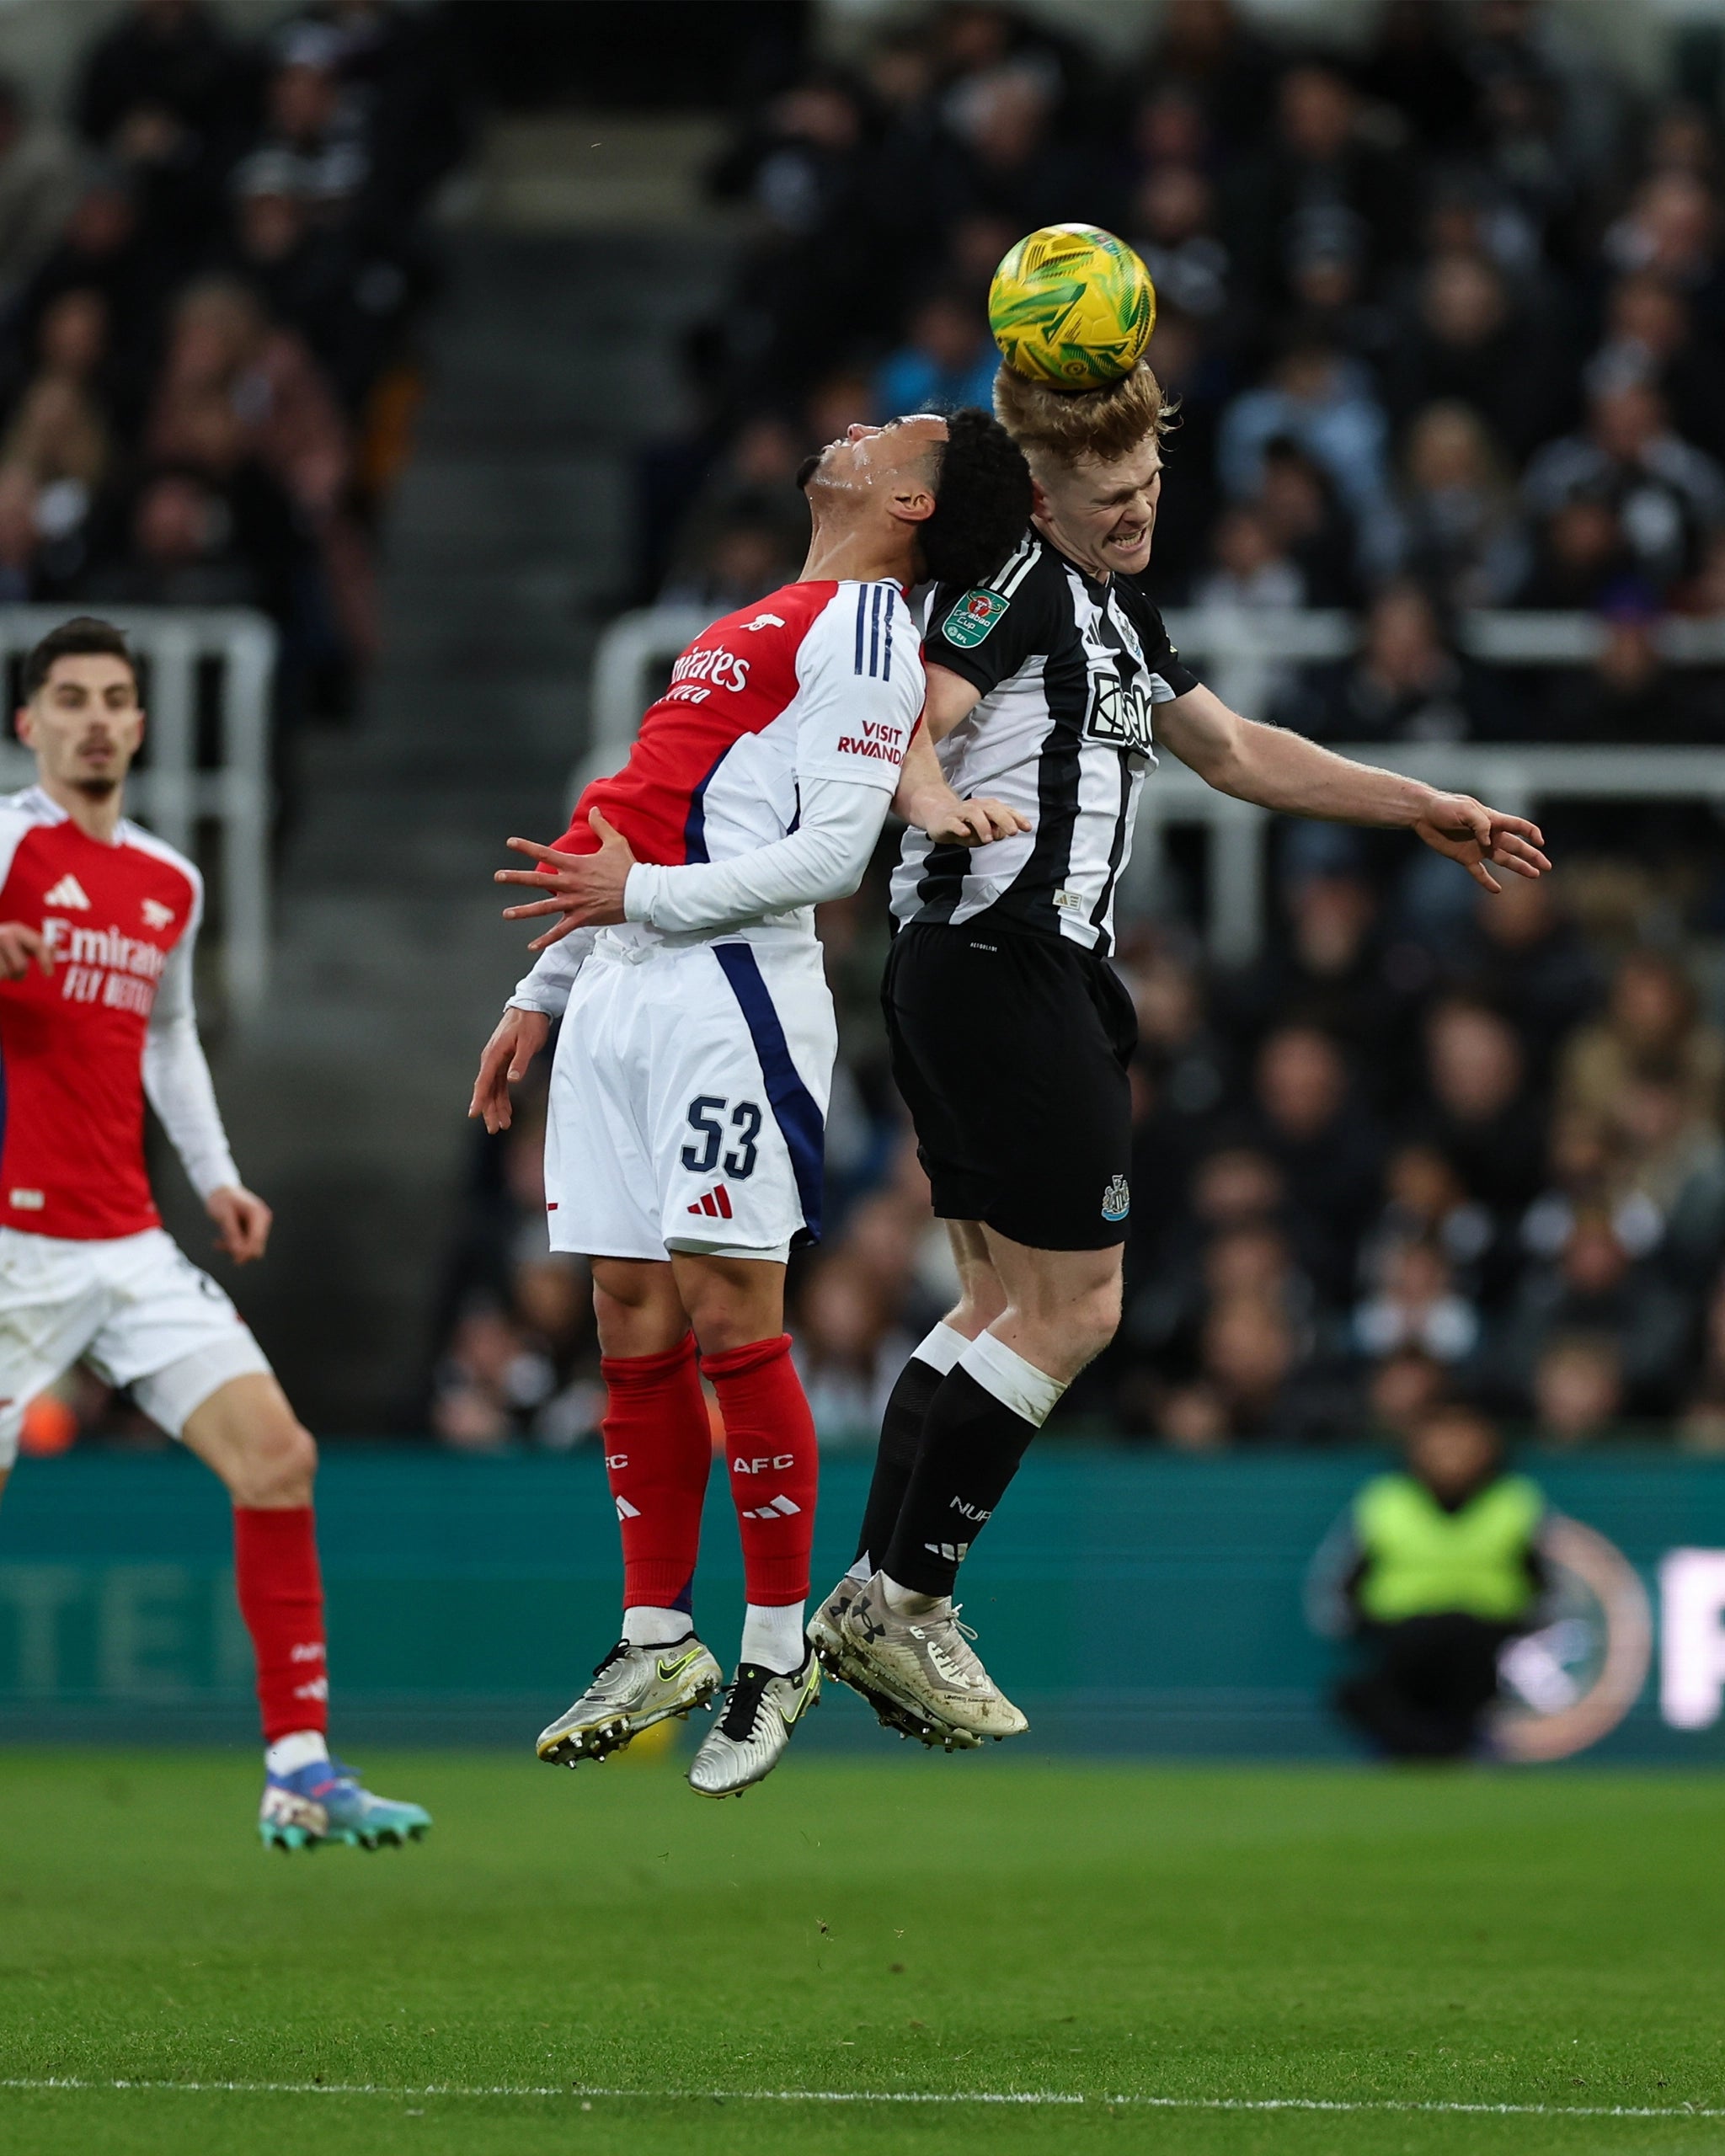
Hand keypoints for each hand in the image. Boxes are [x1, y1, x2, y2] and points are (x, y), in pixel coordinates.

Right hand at [0, 922, 51, 978]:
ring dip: (4, 975)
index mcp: (16, 930)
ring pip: (5, 974)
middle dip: (19, 974)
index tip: (49, 975)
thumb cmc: (3, 945)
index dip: (46, 960)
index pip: (38, 944)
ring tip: (0, 967)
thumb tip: (55, 950)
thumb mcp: (18, 940)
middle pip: (20, 966)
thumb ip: (36, 945)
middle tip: (14, 973)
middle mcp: (3, 934)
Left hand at [206, 1184, 270, 1264]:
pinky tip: (219, 1242)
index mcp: (258, 1214)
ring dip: (234, 1248)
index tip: (235, 1260)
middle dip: (241, 1250)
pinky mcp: (251, 1229)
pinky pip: (244, 1244)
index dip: (247, 1251)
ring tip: (218, 1243)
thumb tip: (238, 1253)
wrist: (219, 1191)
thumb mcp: (224, 1216)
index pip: (258, 1238)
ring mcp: (258, 1225)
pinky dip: (233, 1245)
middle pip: (257, 1245)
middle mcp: (262, 1220)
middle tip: (222, 1246)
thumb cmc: (221, 1200)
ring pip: (250, 1247)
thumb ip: (232, 1234)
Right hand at [468, 1005, 549, 1133]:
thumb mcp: (528, 1042)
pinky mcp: (504, 1062)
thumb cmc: (530, 1022)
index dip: (479, 1099)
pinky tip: (507, 1110)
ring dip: (497, 1107)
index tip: (474, 1114)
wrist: (531, 1007)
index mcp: (494, 1055)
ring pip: (494, 1089)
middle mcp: (491, 1059)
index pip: (483, 1081)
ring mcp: (497, 1061)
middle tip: (494, 1128)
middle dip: (490, 1110)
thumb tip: (512, 1080)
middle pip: (487, 1090)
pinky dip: (503, 1098)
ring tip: (502, 1125)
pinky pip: (500, 1084)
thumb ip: (520, 1061)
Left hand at [494, 810, 636, 944]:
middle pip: (537, 881)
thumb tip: (595, 809)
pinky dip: (546, 940)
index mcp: (575, 865)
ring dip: (523, 911)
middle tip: (498, 876)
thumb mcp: (615, 842)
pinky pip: (560, 932)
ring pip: (543, 908)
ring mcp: (574, 903)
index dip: (526, 847)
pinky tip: (531, 946)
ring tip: (506, 914)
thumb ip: (601, 826)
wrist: (640, 893)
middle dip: (516, 878)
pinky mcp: (582, 918)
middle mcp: (570, 884)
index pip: (546, 854)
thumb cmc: (628, 868)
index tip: (510, 843)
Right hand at [909, 790, 1031, 846]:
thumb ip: (995, 832)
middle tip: (1012, 832)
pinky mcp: (946, 821)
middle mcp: (975, 807)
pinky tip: (964, 833)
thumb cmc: (965, 824)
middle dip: (1003, 819)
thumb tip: (1002, 834)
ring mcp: (960, 813)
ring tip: (989, 839)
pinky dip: (959, 827)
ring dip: (983, 825)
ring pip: (973, 814)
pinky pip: (953, 823)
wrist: (937, 816)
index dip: (1017, 818)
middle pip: (991, 809)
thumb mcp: (983, 831)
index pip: (1004, 811)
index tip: (1027, 828)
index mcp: (987, 808)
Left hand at [1412, 792, 1550, 893]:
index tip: (1540, 843)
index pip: (1519, 826)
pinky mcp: (1465, 858)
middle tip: (1547, 866)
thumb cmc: (1445, 807)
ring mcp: (1479, 848)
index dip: (1531, 833)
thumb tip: (1488, 841)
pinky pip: (1480, 873)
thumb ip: (1480, 824)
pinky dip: (1488, 882)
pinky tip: (1498, 890)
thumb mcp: (1465, 809)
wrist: (1424, 815)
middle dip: (1532, 856)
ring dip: (1519, 867)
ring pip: (1504, 860)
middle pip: (1517, 847)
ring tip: (1534, 875)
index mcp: (1493, 821)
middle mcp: (1490, 836)